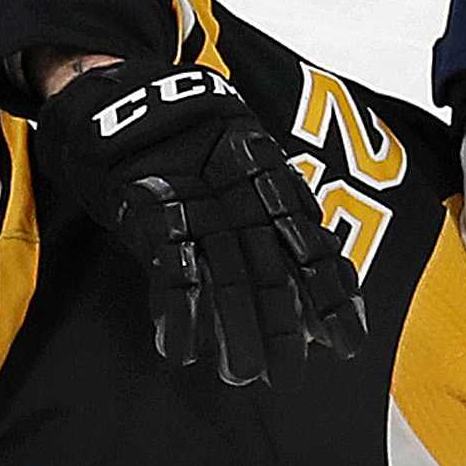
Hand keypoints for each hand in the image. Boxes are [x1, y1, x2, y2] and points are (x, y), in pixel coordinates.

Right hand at [37, 56, 368, 383]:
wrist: (118, 89)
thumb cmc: (178, 134)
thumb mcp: (234, 158)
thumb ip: (268, 200)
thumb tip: (306, 263)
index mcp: (268, 179)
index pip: (310, 243)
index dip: (330, 294)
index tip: (347, 343)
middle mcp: (240, 189)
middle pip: (272, 265)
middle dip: (282, 323)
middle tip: (288, 376)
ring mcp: (198, 196)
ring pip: (229, 270)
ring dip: (236, 327)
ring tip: (239, 375)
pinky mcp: (152, 203)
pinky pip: (172, 266)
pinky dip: (178, 311)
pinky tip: (179, 350)